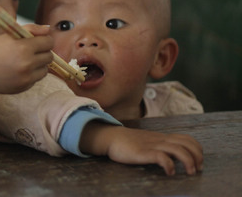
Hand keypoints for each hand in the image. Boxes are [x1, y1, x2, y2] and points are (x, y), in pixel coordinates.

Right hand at [0, 25, 52, 93]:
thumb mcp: (8, 34)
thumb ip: (30, 29)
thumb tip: (48, 29)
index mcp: (24, 48)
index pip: (48, 42)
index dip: (44, 40)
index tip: (39, 40)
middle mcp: (27, 64)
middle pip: (49, 57)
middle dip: (43, 52)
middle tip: (31, 50)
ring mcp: (26, 78)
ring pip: (45, 70)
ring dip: (39, 65)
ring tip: (25, 61)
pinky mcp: (22, 88)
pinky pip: (35, 80)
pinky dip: (30, 75)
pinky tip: (17, 70)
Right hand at [81, 122, 202, 175]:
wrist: (111, 137)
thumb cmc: (129, 143)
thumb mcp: (149, 142)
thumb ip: (161, 147)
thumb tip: (175, 159)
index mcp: (163, 137)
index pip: (187, 139)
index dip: (197, 150)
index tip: (198, 163)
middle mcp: (160, 140)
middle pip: (187, 144)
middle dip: (197, 157)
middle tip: (197, 170)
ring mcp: (152, 145)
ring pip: (178, 150)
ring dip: (188, 162)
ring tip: (189, 172)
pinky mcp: (143, 152)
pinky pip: (161, 157)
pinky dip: (170, 165)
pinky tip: (169, 172)